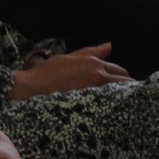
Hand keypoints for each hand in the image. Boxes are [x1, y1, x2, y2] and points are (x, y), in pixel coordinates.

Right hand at [11, 43, 134, 98]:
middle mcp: (98, 77)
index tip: (122, 84)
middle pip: (124, 82)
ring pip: (120, 95)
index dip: (122, 77)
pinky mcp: (90, 108)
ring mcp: (95, 93)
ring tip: (120, 105)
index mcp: (94, 64)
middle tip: (123, 95)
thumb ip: (91, 52)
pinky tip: (111, 112)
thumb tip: (109, 46)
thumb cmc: (47, 72)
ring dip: (122, 97)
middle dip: (126, 86)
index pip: (119, 70)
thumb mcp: (69, 58)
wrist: (32, 89)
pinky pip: (109, 107)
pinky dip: (112, 107)